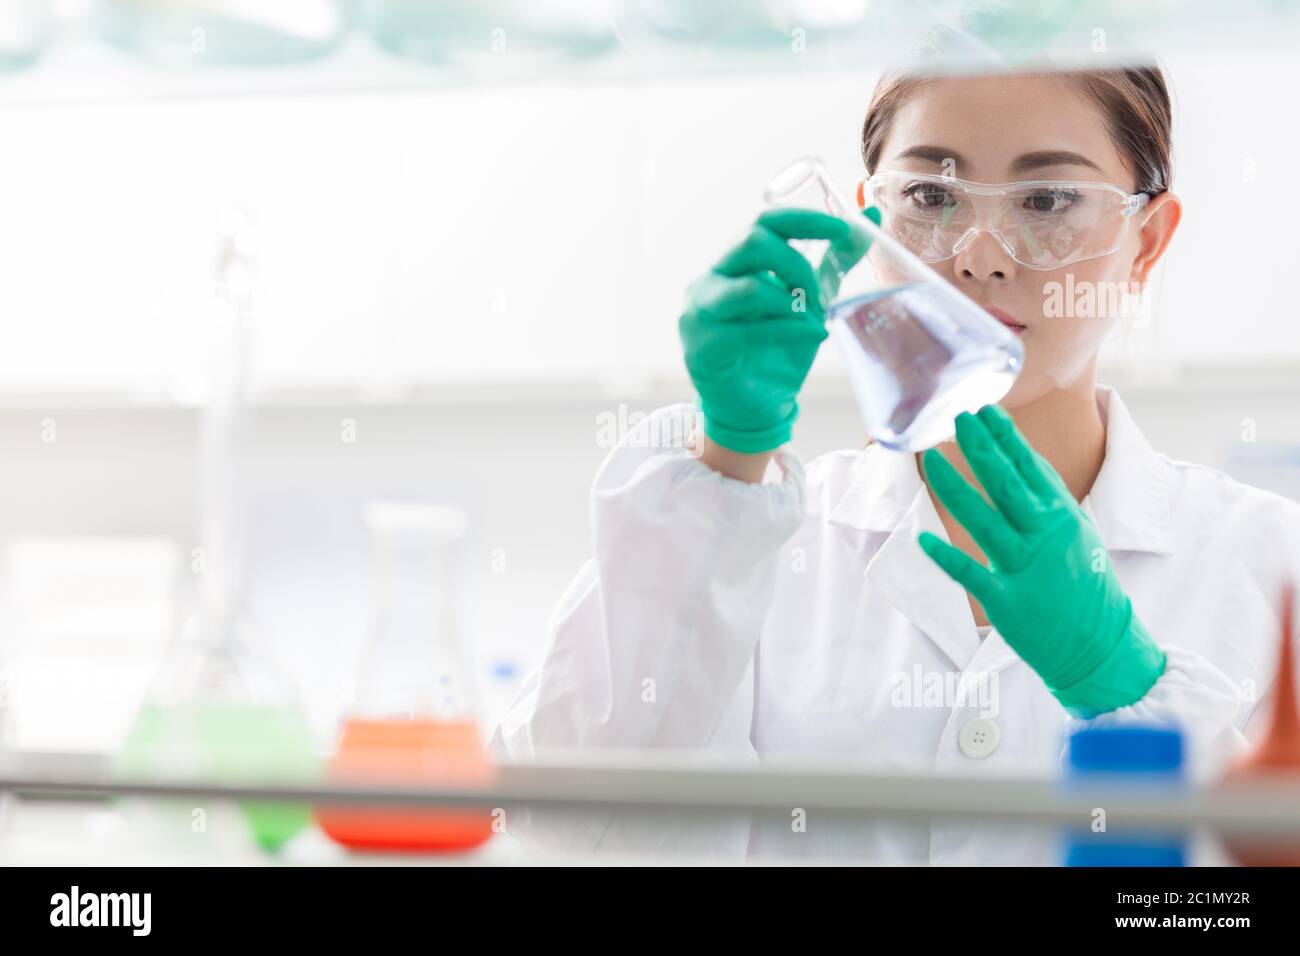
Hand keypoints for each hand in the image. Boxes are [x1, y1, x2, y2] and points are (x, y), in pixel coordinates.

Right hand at [679, 207, 875, 454]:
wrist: (753, 406)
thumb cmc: (775, 351)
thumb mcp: (809, 300)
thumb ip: (833, 262)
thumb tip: (869, 217)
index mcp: (733, 262)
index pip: (764, 222)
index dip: (805, 220)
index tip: (843, 229)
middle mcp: (710, 279)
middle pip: (753, 242)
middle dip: (798, 266)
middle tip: (819, 296)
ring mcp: (701, 311)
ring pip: (750, 287)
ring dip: (792, 302)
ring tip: (812, 320)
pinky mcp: (703, 345)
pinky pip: (749, 331)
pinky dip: (789, 331)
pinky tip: (813, 335)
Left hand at [918, 405, 1165, 717]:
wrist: (1102, 647)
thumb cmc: (1085, 586)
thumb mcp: (1078, 534)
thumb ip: (1049, 500)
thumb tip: (1022, 459)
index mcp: (1063, 518)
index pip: (1030, 468)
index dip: (1006, 438)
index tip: (984, 410)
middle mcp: (1046, 537)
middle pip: (1007, 484)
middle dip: (980, 448)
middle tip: (957, 416)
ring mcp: (1026, 567)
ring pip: (985, 519)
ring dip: (955, 487)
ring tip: (931, 458)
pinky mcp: (1007, 601)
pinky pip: (971, 573)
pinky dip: (946, 555)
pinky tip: (922, 537)